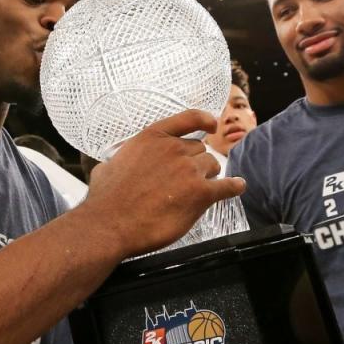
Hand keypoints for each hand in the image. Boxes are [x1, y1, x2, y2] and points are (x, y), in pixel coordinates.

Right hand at [82, 109, 244, 256]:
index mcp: (152, 137)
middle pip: (200, 150)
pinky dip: (234, 187)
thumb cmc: (105, 199)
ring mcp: (188, 170)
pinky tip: (238, 187)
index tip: (212, 124)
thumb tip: (116, 165)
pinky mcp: (200, 194)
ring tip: (200, 190)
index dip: (203, 120)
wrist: (110, 224)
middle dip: (196, 163)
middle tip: (186, 180)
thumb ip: (123, 159)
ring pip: (212, 166)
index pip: (187, 119)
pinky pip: (227, 186)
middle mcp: (173, 149)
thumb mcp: (108, 165)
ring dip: (209, 176)